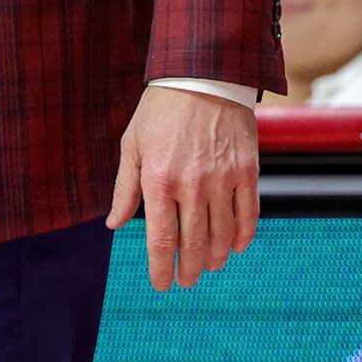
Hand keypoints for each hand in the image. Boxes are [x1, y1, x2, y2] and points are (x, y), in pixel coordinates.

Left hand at [107, 84, 259, 289]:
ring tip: (207, 266)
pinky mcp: (247, 172)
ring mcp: (222, 180)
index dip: (161, 268)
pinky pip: (248, 215)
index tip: (161, 284)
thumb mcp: (132, 145)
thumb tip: (113, 225)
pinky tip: (234, 246)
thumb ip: (124, 189)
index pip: (160, 239)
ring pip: (222, 236)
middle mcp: (191, 185)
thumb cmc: (160, 110)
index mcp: (158, 179)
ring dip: (214, 258)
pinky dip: (242, 236)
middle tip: (185, 281)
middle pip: (193, 244)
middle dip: (188, 270)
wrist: (201, 76)